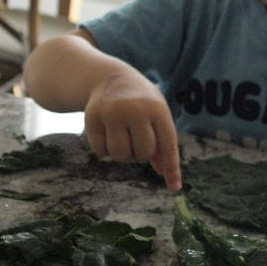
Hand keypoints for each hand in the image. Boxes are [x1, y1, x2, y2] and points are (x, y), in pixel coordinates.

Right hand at [84, 69, 181, 189]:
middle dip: (140, 153)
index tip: (174, 187)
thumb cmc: (141, 102)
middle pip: (142, 154)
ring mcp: (112, 112)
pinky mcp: (92, 116)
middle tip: (135, 137)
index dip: (171, 167)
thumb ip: (163, 144)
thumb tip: (166, 176)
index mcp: (157, 108)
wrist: (110, 78)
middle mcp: (135, 109)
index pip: (167, 144)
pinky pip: (100, 151)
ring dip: (122, 154)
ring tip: (122, 136)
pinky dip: (105, 150)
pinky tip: (107, 133)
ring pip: (120, 156)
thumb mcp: (156, 115)